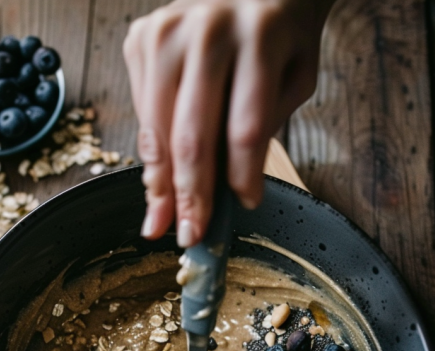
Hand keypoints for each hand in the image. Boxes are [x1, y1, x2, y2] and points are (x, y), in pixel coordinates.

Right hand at [124, 0, 332, 246]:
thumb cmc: (279, 34)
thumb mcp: (295, 76)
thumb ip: (264, 128)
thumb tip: (224, 192)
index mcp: (259, 36)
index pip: (245, 127)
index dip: (241, 176)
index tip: (243, 206)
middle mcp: (206, 31)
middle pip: (192, 137)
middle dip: (190, 196)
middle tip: (190, 236)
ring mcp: (164, 32)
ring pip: (157, 132)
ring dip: (160, 186)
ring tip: (163, 221)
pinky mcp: (139, 39)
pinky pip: (142, 115)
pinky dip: (151, 152)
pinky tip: (162, 175)